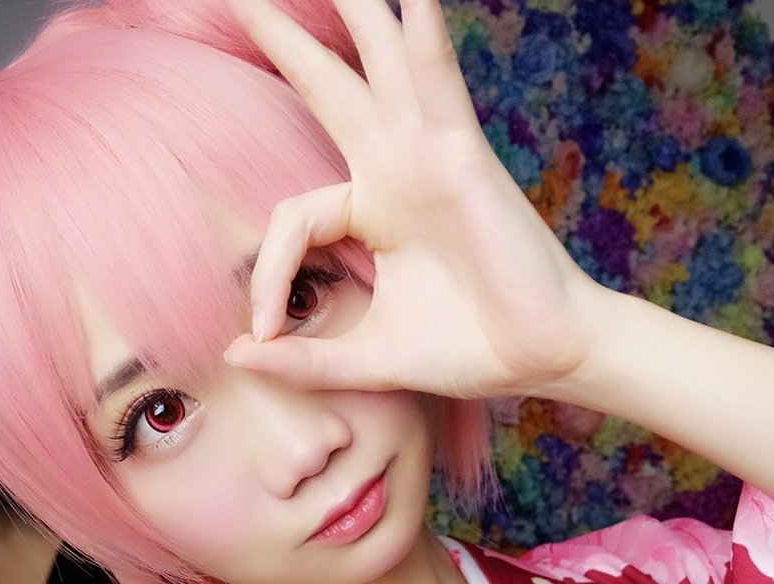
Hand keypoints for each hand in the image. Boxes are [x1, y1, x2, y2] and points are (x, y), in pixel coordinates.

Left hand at [223, 0, 602, 400]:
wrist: (537, 359)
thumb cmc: (466, 352)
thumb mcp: (366, 359)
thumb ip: (306, 359)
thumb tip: (235, 353)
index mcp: (373, 212)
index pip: (292, 216)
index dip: (268, 272)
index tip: (264, 328)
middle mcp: (396, 170)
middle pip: (329, 85)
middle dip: (285, 38)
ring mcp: (427, 154)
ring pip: (378, 58)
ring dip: (352, 8)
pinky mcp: (460, 154)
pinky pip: (435, 77)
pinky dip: (421, 31)